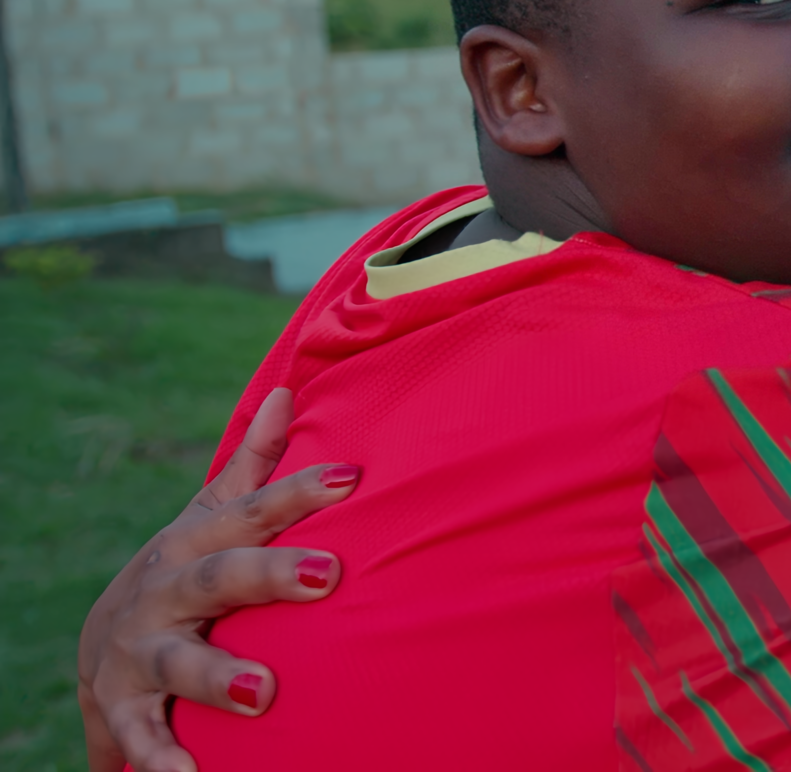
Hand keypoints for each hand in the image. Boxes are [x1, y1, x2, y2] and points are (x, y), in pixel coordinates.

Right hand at [76, 389, 359, 771]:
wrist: (103, 646)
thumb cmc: (187, 570)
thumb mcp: (212, 517)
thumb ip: (254, 466)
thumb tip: (287, 391)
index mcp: (198, 541)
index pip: (255, 510)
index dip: (300, 491)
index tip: (353, 478)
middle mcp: (167, 591)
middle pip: (220, 577)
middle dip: (271, 574)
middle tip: (328, 575)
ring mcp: (142, 652)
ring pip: (180, 662)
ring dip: (220, 675)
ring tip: (266, 691)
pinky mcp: (125, 709)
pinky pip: (142, 738)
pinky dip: (164, 760)